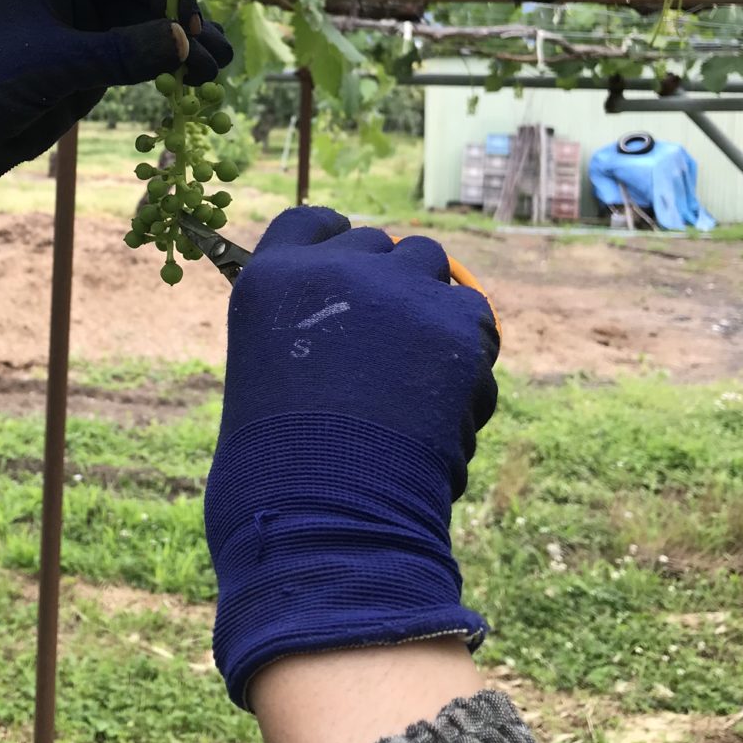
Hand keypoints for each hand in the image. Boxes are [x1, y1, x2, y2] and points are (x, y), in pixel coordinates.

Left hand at [0, 0, 230, 251]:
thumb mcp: (49, 65)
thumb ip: (117, 52)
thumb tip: (182, 41)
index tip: (183, 21)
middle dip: (181, 21)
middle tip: (216, 53)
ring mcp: (80, 38)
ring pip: (144, 33)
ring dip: (181, 50)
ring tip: (216, 74)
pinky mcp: (84, 77)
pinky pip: (135, 65)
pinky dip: (164, 73)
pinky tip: (195, 85)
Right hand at [204, 207, 498, 708]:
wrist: (325, 519)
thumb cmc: (278, 475)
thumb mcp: (268, 379)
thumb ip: (307, 334)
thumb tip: (360, 325)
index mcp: (270, 278)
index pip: (315, 222)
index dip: (338, 244)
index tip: (350, 272)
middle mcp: (333, 268)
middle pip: (382, 247)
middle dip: (389, 287)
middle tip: (386, 353)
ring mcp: (397, 291)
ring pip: (433, 270)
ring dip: (430, 311)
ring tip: (417, 381)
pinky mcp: (453, 324)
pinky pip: (474, 318)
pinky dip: (467, 354)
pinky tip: (445, 404)